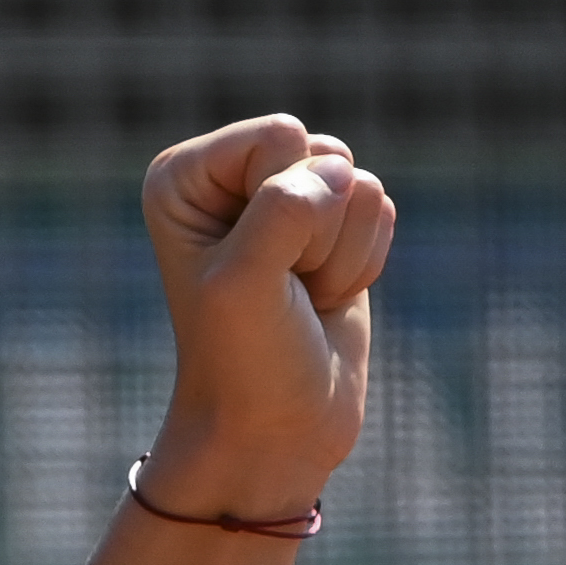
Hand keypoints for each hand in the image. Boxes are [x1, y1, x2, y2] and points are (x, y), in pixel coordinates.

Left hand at [134, 113, 396, 524]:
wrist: (274, 428)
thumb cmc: (244, 358)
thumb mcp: (246, 281)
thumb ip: (286, 208)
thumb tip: (345, 174)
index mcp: (184, 177)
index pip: (280, 136)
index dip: (283, 206)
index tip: (252, 269)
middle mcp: (232, 176)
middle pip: (324, 153)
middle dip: (318, 230)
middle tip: (282, 288)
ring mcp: (286, 197)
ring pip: (360, 183)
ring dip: (342, 252)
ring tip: (301, 295)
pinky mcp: (333, 225)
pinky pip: (382, 210)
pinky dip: (364, 261)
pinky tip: (327, 295)